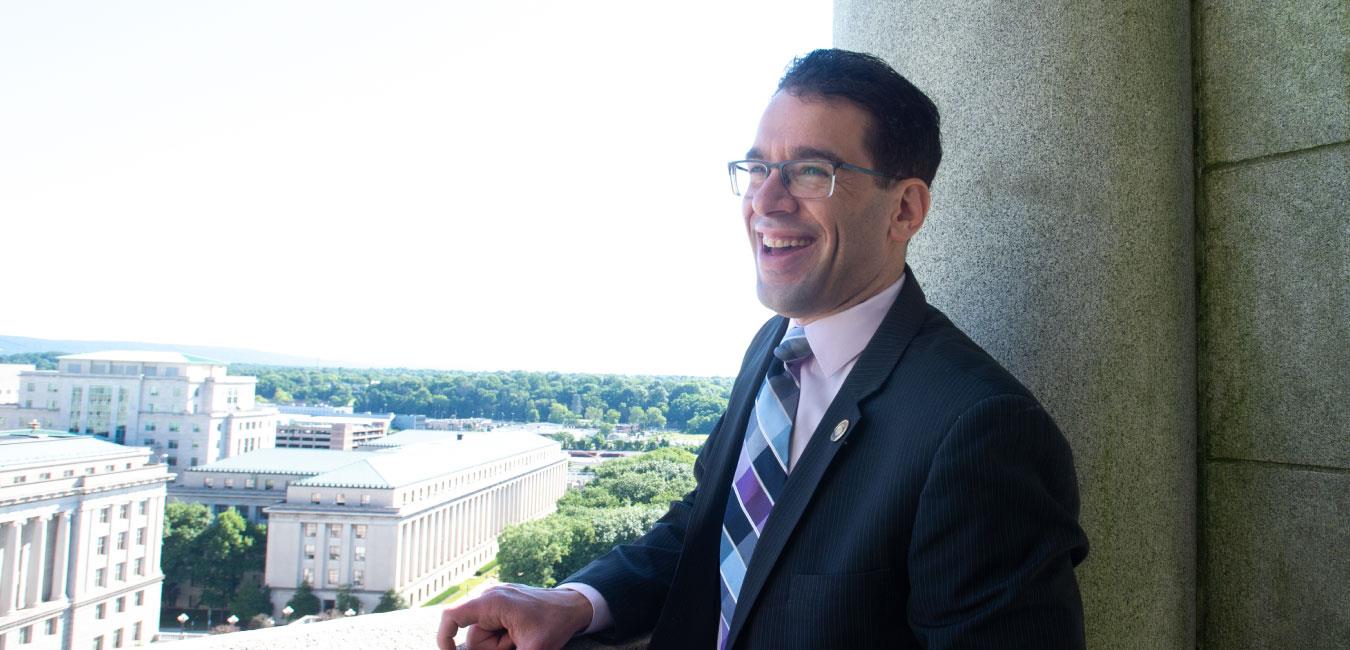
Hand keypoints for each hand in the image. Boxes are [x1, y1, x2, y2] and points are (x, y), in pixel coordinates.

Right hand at [437, 584, 593, 649]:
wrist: (574, 607)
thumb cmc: (555, 624)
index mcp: (491, 602)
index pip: (451, 616)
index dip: (444, 638)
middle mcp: (488, 597)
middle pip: (472, 638)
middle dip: (492, 648)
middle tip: (516, 643)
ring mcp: (494, 601)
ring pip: (482, 637)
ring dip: (499, 645)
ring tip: (521, 638)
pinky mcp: (500, 606)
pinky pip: (490, 630)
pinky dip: (502, 639)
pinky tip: (518, 635)